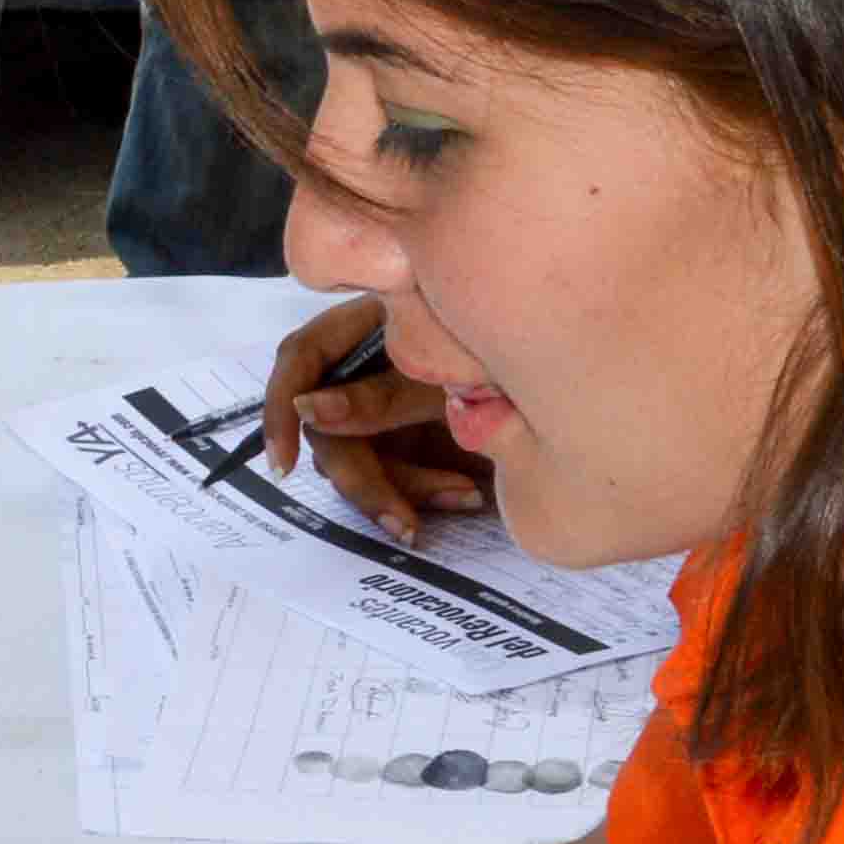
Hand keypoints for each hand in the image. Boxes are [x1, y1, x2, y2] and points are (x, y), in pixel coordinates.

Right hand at [260, 293, 481, 533]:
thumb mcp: (444, 378)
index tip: (284, 465)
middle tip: (400, 520)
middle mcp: (366, 363)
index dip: (281, 408)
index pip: (300, 358)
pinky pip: (391, 475)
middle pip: (329, 426)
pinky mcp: (405, 437)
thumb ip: (376, 397)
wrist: (562, 387)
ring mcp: (384, 403)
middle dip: (365, 480)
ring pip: (359, 460)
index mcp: (369, 322)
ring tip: (466, 495)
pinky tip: (469, 494)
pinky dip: (424, 490)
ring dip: (405, 489)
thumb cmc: (505, 359)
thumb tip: (307, 412)